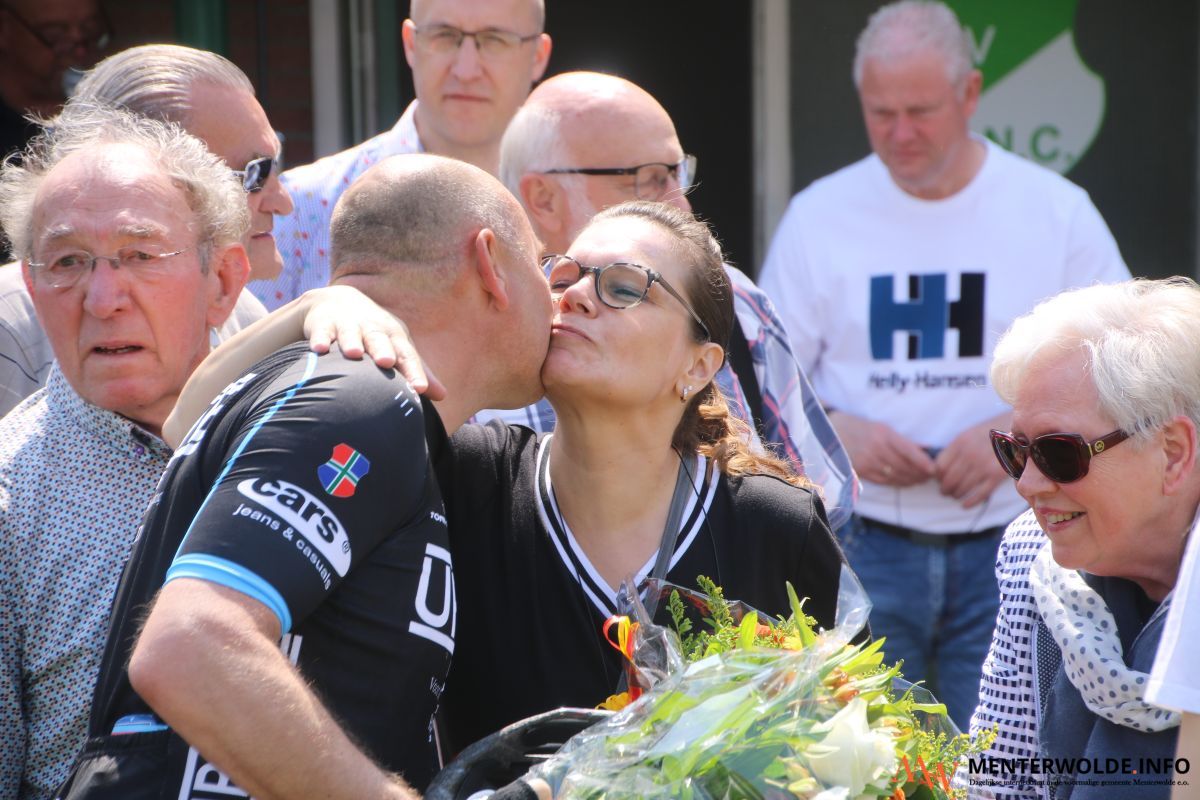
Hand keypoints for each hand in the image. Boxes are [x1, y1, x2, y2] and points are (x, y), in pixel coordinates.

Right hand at [301, 285, 445, 399]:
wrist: (338, 302)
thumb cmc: (376, 333)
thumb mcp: (397, 346)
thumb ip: (417, 370)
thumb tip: (443, 396)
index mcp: (394, 337)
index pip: (407, 356)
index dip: (414, 371)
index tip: (419, 389)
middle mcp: (372, 329)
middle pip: (380, 340)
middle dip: (382, 350)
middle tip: (386, 361)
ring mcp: (347, 325)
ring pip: (350, 333)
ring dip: (352, 341)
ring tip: (353, 353)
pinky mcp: (323, 324)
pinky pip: (321, 332)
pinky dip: (320, 339)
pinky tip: (318, 349)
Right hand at [828, 410, 936, 486]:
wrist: (834, 431)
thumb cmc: (861, 427)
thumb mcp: (882, 427)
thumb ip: (902, 440)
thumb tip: (925, 449)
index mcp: (883, 434)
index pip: (908, 451)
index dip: (923, 462)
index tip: (934, 469)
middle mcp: (876, 448)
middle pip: (904, 466)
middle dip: (920, 473)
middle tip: (931, 476)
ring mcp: (868, 461)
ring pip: (896, 476)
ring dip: (911, 480)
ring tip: (921, 480)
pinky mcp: (861, 471)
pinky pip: (884, 481)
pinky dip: (898, 483)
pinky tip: (906, 482)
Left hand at [934, 413, 1010, 508]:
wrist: (1016, 432)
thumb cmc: (988, 435)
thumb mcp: (968, 436)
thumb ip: (953, 450)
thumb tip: (937, 470)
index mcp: (960, 443)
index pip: (940, 467)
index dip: (937, 477)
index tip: (939, 480)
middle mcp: (970, 455)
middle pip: (949, 480)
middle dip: (945, 489)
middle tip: (945, 492)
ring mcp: (983, 466)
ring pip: (962, 488)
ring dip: (956, 495)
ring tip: (955, 495)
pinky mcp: (997, 476)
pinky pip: (980, 494)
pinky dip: (970, 502)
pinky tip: (965, 505)